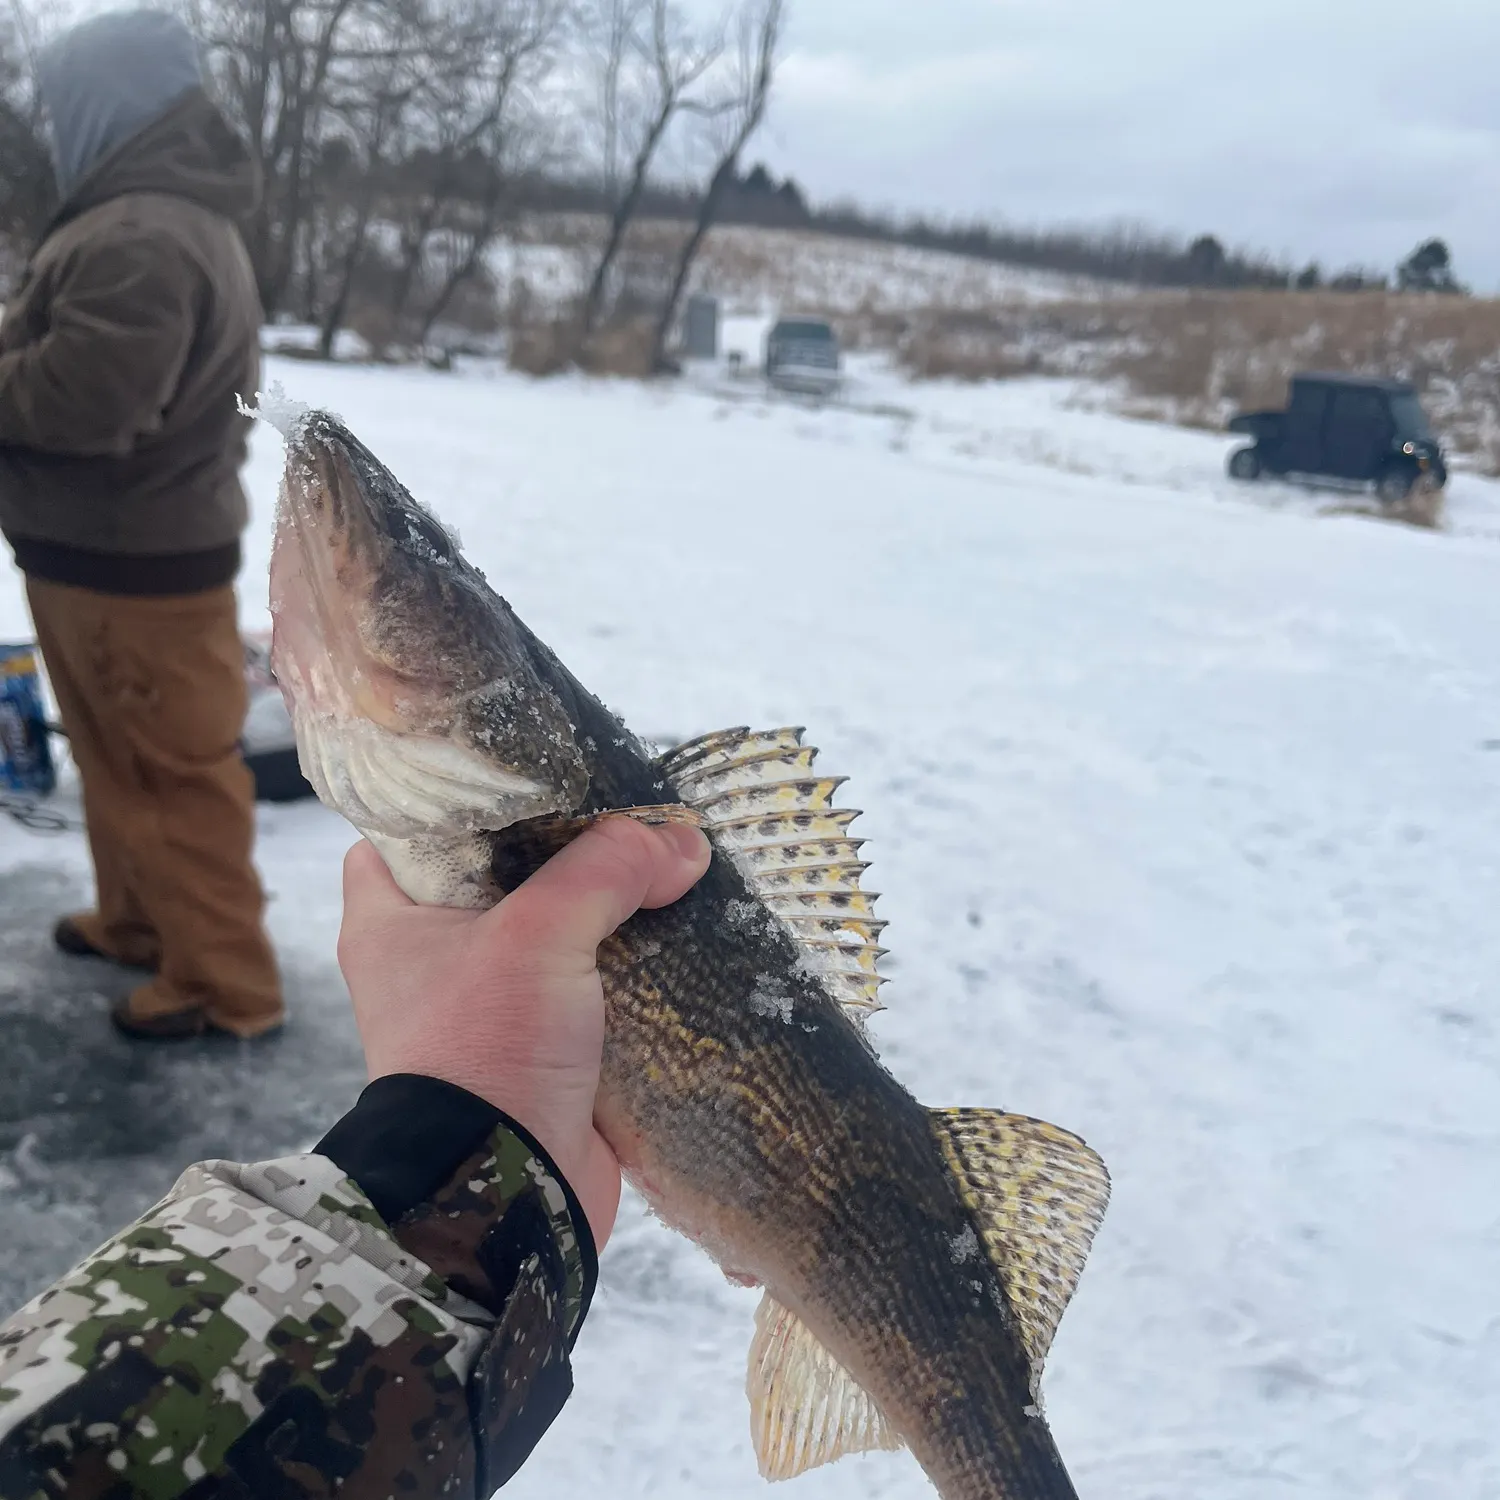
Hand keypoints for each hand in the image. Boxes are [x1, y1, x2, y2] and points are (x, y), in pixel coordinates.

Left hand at [338, 818, 711, 1246]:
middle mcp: (431, 959)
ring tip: (660, 861)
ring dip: (604, 909)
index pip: (407, 830)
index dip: (461, 796)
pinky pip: (587, 987)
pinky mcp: (541, 1048)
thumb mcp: (540, 935)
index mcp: (390, 922)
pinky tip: (674, 929)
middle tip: (618, 810)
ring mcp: (487, 1006)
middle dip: (562, 848)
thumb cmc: (485, 1049)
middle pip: (498, 876)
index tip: (528, 770)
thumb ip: (608, 870)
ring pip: (551, 931)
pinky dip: (626, 965)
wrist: (508, 1193)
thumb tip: (683, 841)